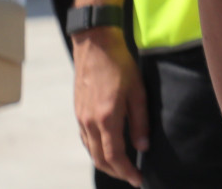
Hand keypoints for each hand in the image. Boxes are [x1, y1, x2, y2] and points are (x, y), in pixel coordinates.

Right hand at [73, 28, 147, 186]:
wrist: (94, 46)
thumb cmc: (120, 64)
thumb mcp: (137, 91)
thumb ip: (140, 121)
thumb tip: (143, 147)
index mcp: (106, 118)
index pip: (115, 155)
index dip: (127, 171)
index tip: (138, 180)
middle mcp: (89, 122)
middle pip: (100, 158)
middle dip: (117, 172)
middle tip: (132, 177)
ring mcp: (81, 118)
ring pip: (91, 151)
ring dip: (106, 163)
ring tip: (123, 167)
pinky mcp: (78, 112)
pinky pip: (85, 140)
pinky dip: (96, 150)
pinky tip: (107, 149)